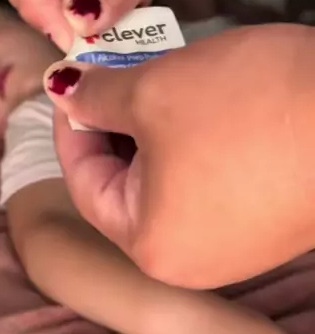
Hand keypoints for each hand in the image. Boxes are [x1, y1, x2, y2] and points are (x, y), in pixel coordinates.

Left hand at [46, 24, 314, 288]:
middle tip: (116, 70)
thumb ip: (96, 98)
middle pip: (128, 187)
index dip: (73, 125)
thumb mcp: (155, 92)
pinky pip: (212, 184)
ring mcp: (237, 247)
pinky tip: (207, 101)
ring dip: (157, 129)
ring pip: (171, 182)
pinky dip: (197, 143)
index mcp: (150, 246)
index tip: (74, 79)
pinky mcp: (271, 223)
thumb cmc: (249, 107)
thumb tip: (61, 92)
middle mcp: (191, 262)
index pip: (85, 184)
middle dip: (118, 124)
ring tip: (160, 76)